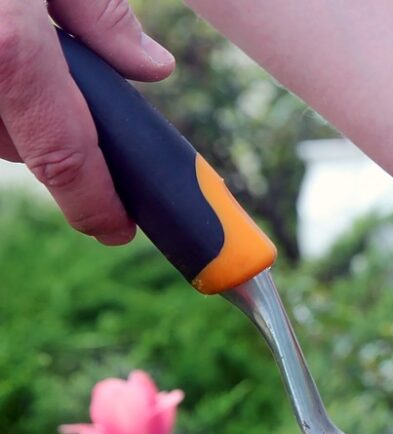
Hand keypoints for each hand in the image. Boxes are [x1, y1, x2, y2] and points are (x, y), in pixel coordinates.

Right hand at [0, 0, 173, 243]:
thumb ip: (99, 13)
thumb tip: (151, 69)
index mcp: (7, 50)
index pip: (62, 154)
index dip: (95, 202)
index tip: (117, 226)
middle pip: (13, 143)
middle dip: (47, 130)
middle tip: (63, 86)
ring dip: (3, 107)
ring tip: (8, 44)